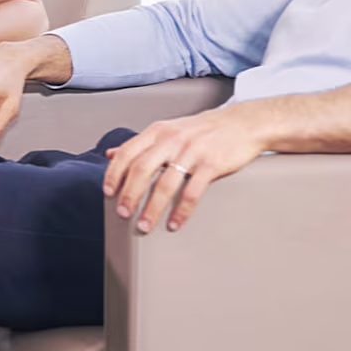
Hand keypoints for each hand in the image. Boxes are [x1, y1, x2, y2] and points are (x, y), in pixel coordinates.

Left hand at [103, 108, 267, 233]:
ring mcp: (192, 151)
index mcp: (158, 131)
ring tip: (144, 227)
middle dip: (129, 194)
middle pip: (142, 168)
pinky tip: (174, 224)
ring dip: (152, 208)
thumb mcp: (167, 130)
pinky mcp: (211, 164)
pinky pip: (192, 191)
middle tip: (123, 214)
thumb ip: (140, 143)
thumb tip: (109, 154)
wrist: (242, 123)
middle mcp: (172, 139)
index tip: (108, 193)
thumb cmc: (202, 130)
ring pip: (165, 183)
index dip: (114, 174)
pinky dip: (181, 211)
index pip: (128, 152)